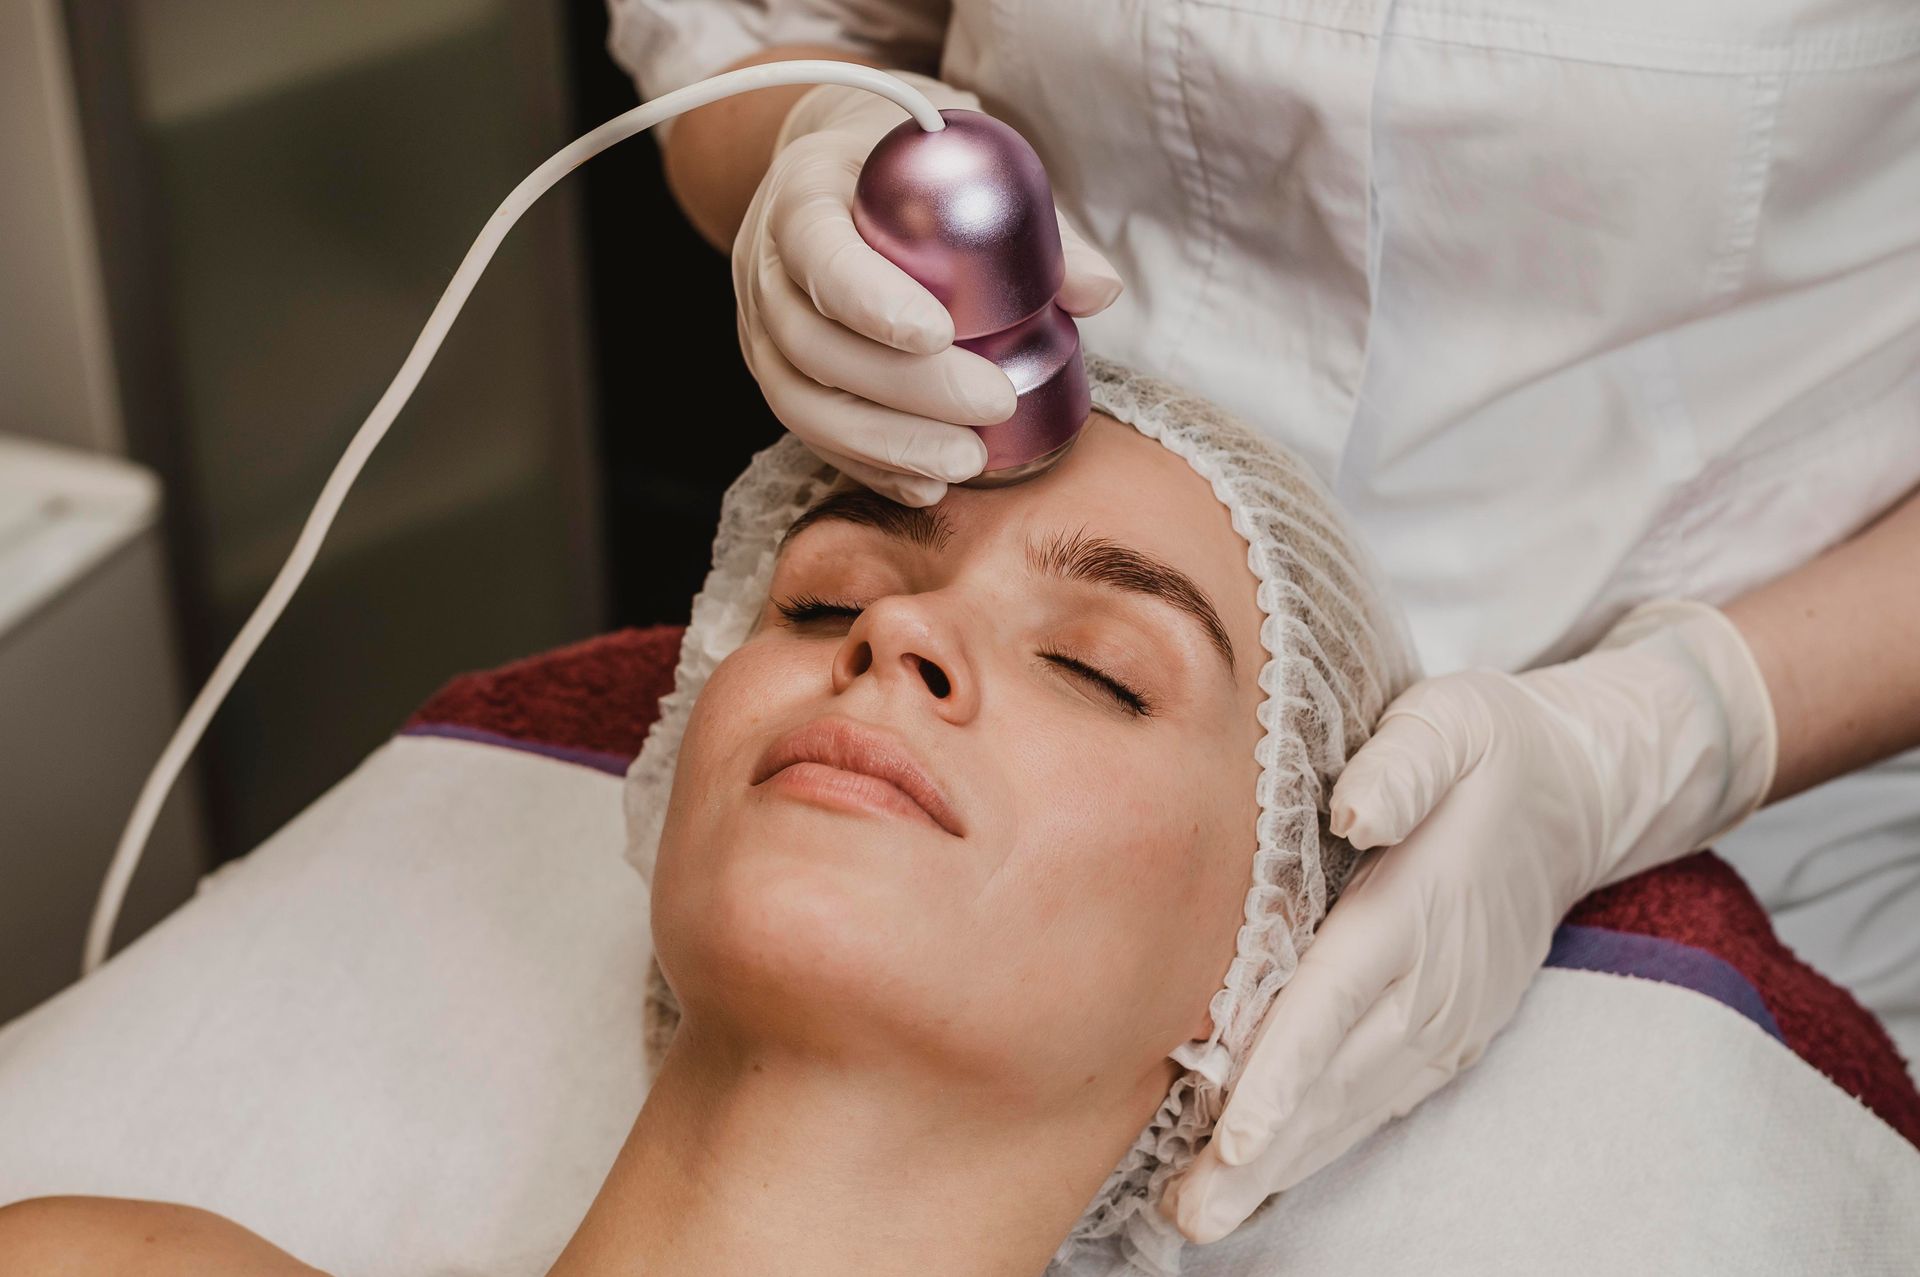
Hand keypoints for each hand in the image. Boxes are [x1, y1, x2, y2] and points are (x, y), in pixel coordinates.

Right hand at [733, 70, 1122, 505]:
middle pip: (814, 343)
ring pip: (802, 403)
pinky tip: (929, 485)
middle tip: (992, 402)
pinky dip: (870, 466)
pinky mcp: (777, 379)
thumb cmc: (905, 166)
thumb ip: (1034, 223)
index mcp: (801, 195)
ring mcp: (759, 331)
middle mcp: (764, 268)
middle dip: (904, 388)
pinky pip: (811, 435)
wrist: (828, 173)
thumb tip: (1101, 292)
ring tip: (967, 460)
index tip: (939, 333)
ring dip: (886, 443)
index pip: (819, 251)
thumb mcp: (964, 159)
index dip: (869, 299)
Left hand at [1161, 599, 1777, 1242]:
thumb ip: (1402, 765)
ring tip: (1205, 1216)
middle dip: (1261, 1154)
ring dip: (1282, 1165)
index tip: (1232, 1137)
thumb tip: (1355, 810)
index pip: (1333, 1003)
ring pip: (1353, 1106)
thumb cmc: (1488, 746)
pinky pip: (1376, 1099)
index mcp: (1411, 910)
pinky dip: (1321, 1141)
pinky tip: (1265, 1175)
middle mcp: (1429, 984)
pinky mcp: (1447, 1033)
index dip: (1283, 1075)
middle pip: (1333, 1081)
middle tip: (1187, 1216)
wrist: (1578, 790)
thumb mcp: (1449, 723)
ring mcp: (1444, 1019)